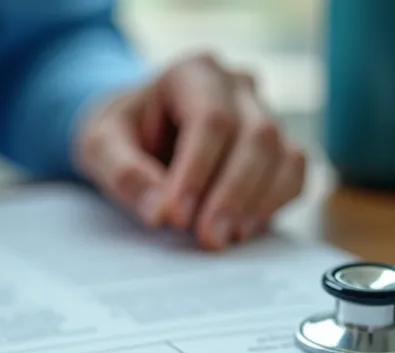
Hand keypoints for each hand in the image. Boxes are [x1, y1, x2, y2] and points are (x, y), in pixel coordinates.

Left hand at [73, 52, 306, 249]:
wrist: (139, 135)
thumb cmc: (122, 135)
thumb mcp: (99, 147)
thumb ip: (123, 173)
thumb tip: (158, 211)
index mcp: (193, 73)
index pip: (210, 120)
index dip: (197, 172)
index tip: (176, 216)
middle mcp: (237, 87)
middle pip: (255, 136)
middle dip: (232, 194)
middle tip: (208, 238)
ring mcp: (263, 114)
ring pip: (283, 155)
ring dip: (257, 203)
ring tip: (224, 238)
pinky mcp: (278, 147)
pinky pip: (295, 173)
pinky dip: (276, 204)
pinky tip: (244, 228)